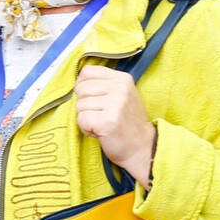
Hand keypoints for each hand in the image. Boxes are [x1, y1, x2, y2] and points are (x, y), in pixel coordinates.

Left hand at [73, 65, 155, 188]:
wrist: (142, 147)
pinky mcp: (108, 121)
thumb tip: (77, 82)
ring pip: (79, 105)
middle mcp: (120, 88)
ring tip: (102, 124)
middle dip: (84, 105)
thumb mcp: (121, 95)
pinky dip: (86, 129)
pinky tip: (100, 132)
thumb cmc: (126, 123)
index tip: (91, 98)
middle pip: (80, 88)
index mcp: (122, 79)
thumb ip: (103, 84)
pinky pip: (81, 119)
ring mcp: (115, 104)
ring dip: (86, 118)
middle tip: (100, 115)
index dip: (82, 86)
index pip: (87, 71)